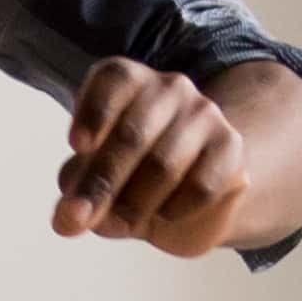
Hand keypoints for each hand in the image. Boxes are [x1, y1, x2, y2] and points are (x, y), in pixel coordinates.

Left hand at [53, 60, 254, 256]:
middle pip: (132, 134)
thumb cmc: (124, 180)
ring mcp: (205, 114)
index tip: (78, 146)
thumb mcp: (90, 185)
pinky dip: (174, 209)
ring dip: (134, 204)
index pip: (113, 79)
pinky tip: (165, 214)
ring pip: (164, 164)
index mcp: (126, 82)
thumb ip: (76, 197)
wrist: (187, 201)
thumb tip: (71, 220)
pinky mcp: (230, 148)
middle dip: (101, 182)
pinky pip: (200, 186)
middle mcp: (169, 88)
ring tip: (124, 221)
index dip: (93, 112)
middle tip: (80, 217)